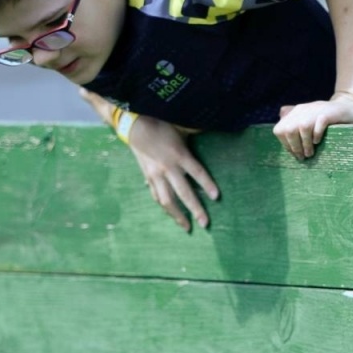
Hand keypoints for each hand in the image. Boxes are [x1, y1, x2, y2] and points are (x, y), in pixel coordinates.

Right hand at [126, 115, 219, 231]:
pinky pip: (157, 196)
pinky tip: (171, 213)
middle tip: (205, 223)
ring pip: (167, 200)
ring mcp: (156, 175)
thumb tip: (216, 130)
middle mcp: (168, 167)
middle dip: (195, 209)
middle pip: (183, 192)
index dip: (207, 185)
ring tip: (186, 226)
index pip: (197, 172)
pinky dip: (165, 206)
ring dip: (177, 215)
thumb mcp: (182, 130)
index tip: (216, 197)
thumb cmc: (162, 126)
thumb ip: (197, 136)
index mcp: (179, 154)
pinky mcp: (148, 177)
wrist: (135, 126)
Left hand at [273, 93, 352, 159]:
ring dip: (305, 143)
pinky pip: (319, 123)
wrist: (351, 107)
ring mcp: (316, 110)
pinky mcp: (329, 113)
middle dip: (294, 146)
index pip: (280, 129)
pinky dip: (317, 134)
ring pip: (302, 127)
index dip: (285, 144)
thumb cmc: (329, 118)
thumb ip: (294, 123)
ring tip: (310, 153)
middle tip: (302, 156)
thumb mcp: (309, 119)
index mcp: (296, 112)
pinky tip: (318, 141)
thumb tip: (281, 132)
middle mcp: (304, 110)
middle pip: (288, 129)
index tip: (294, 154)